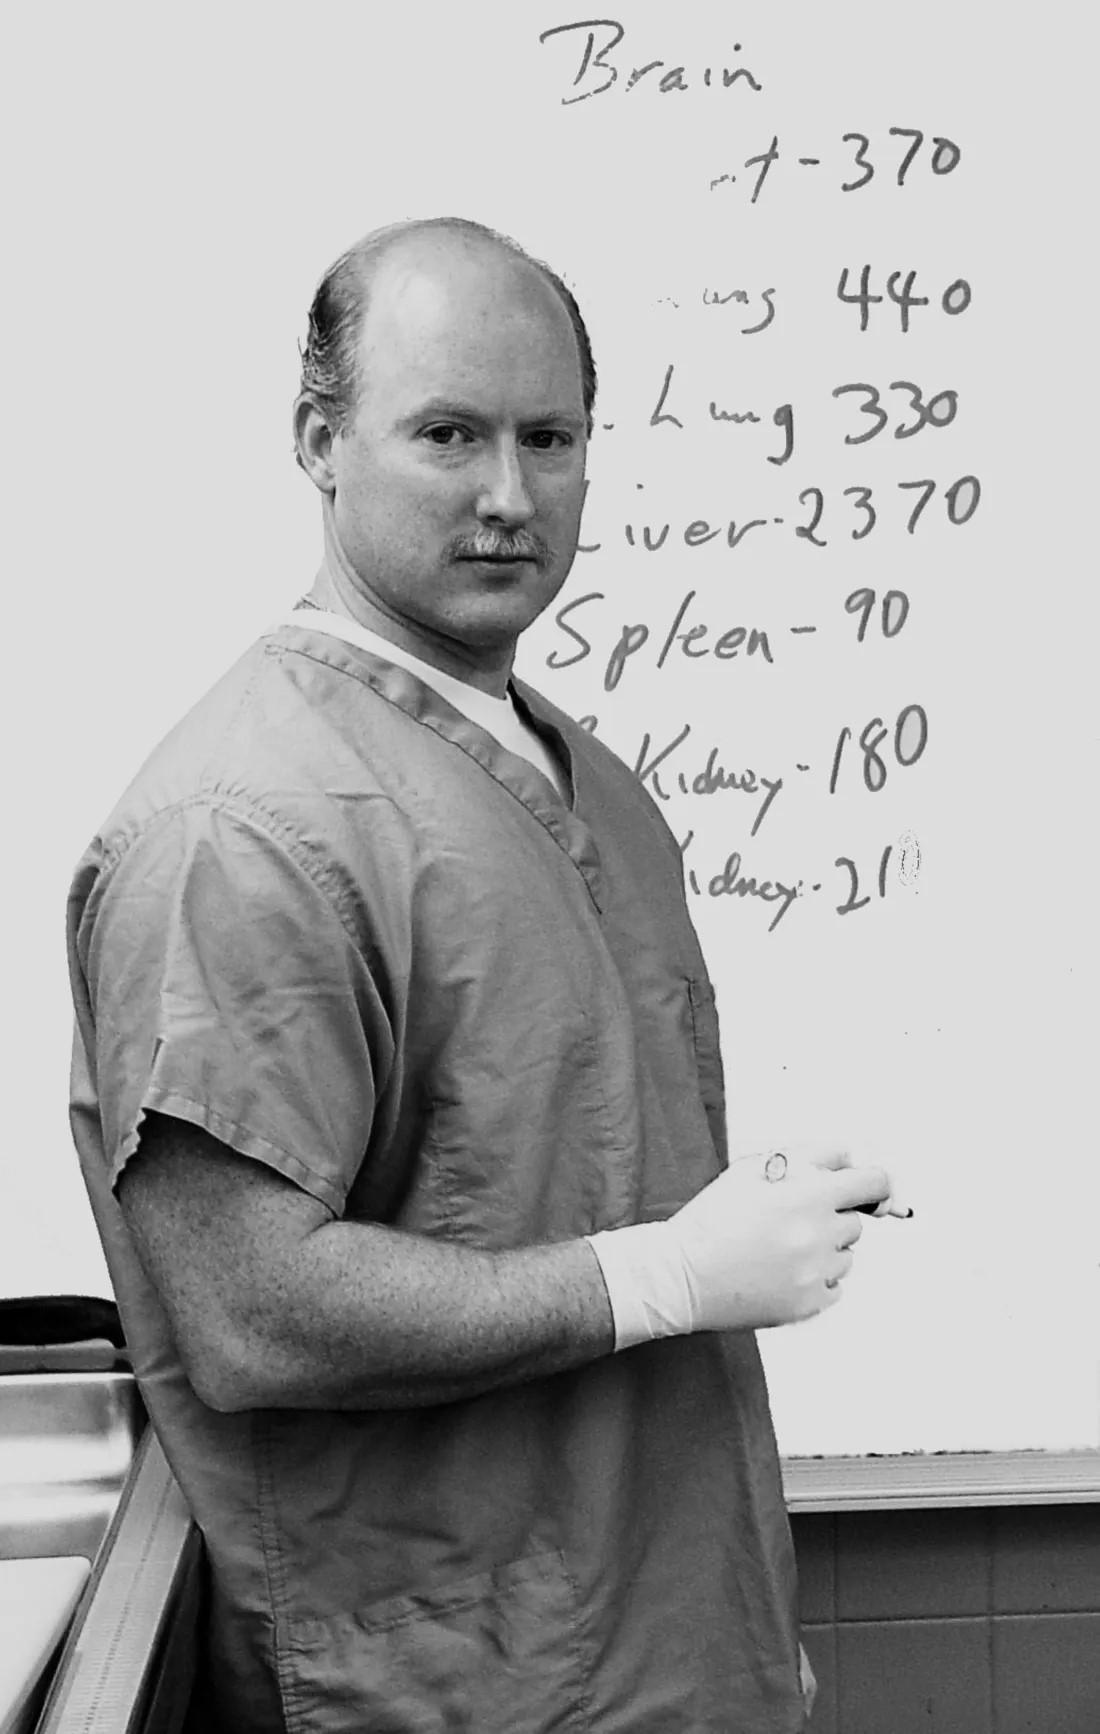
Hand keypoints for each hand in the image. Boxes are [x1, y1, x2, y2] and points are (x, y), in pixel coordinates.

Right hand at [665, 1147, 888, 1331]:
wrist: (679, 1277)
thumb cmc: (712, 1220)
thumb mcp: (751, 1169)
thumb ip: (806, 1155)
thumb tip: (847, 1160)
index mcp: (807, 1197)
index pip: (874, 1182)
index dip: (872, 1182)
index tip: (866, 1188)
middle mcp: (819, 1237)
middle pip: (855, 1221)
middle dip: (830, 1215)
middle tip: (789, 1220)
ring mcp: (816, 1275)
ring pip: (846, 1256)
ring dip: (824, 1249)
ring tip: (779, 1249)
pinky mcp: (809, 1305)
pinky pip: (834, 1286)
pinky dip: (816, 1279)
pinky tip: (780, 1273)